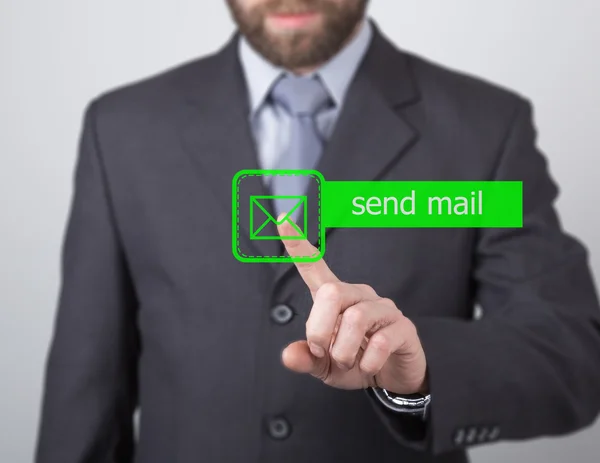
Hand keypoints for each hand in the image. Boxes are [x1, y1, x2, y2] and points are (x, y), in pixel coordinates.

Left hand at [277, 218, 428, 394]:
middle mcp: (358, 296)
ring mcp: (382, 309)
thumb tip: (289, 355)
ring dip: (343, 351)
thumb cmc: (355, 362)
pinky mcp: (403, 327)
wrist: (392, 377)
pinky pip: (381, 341)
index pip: (314, 266)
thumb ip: (306, 358)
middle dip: (319, 329)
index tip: (282, 221)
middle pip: (332, 293)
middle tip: (323, 352)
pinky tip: (367, 366)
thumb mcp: (324, 366)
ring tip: (347, 363)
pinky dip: (367, 361)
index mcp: (334, 299)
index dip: (298, 246)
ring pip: (355, 317)